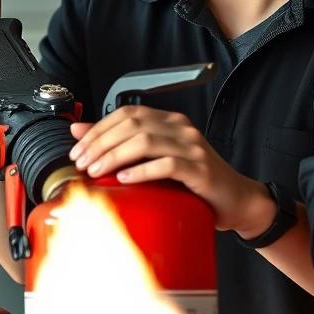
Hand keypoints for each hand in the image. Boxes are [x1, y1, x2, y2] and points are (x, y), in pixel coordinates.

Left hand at [68, 106, 276, 237]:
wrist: (236, 200)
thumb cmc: (195, 182)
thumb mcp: (157, 160)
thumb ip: (124, 145)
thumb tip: (80, 131)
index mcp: (170, 122)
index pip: (127, 113)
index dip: (98, 128)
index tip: (78, 148)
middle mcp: (181, 129)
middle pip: (133, 124)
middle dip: (101, 143)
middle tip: (82, 162)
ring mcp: (192, 148)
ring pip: (146, 140)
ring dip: (115, 156)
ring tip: (97, 171)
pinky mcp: (200, 169)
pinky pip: (167, 165)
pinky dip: (141, 171)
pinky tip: (125, 179)